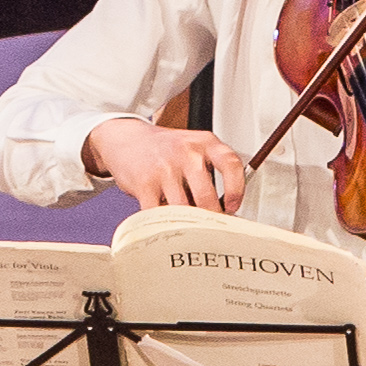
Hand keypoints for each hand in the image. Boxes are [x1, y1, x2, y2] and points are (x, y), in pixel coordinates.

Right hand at [84, 117, 250, 213]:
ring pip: (183, 209)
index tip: (232, 206)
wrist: (129, 140)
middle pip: (206, 196)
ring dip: (187, 222)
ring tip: (188, 223)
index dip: (236, 190)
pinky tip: (167, 221)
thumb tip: (225, 210)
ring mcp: (165, 168)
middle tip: (210, 225)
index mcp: (205, 143)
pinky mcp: (145, 183)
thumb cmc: (166, 149)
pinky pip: (160, 213)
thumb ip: (211, 171)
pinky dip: (165, 222)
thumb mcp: (194, 148)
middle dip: (210, 217)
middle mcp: (186, 153)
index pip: (231, 164)